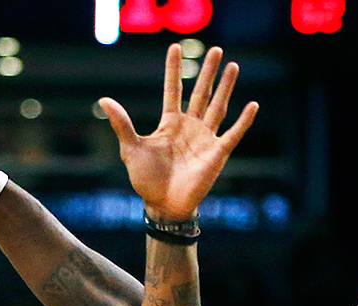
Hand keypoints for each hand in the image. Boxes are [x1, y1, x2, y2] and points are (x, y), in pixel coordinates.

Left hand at [99, 45, 258, 220]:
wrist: (163, 205)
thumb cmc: (146, 180)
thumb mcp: (132, 149)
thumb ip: (122, 124)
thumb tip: (105, 99)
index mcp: (170, 123)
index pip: (174, 89)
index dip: (174, 70)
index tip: (175, 48)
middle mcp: (190, 127)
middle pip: (201, 93)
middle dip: (207, 72)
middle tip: (215, 50)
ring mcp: (205, 139)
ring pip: (218, 106)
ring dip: (226, 87)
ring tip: (232, 66)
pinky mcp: (217, 153)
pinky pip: (233, 134)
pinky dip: (244, 121)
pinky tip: (253, 105)